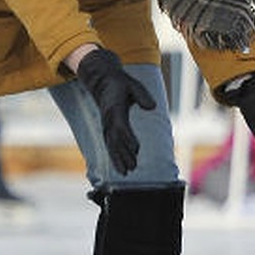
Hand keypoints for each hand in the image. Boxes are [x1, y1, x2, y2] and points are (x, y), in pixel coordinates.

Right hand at [76, 48, 156, 174]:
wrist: (102, 81)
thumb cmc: (121, 84)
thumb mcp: (133, 85)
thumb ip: (142, 95)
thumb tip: (152, 106)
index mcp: (115, 110)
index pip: (121, 127)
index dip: (128, 138)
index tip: (136, 149)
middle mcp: (109, 120)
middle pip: (115, 141)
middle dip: (123, 155)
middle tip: (132, 168)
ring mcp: (106, 126)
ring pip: (111, 146)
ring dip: (118, 159)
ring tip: (126, 173)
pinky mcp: (107, 129)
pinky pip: (110, 145)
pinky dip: (114, 156)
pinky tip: (120, 167)